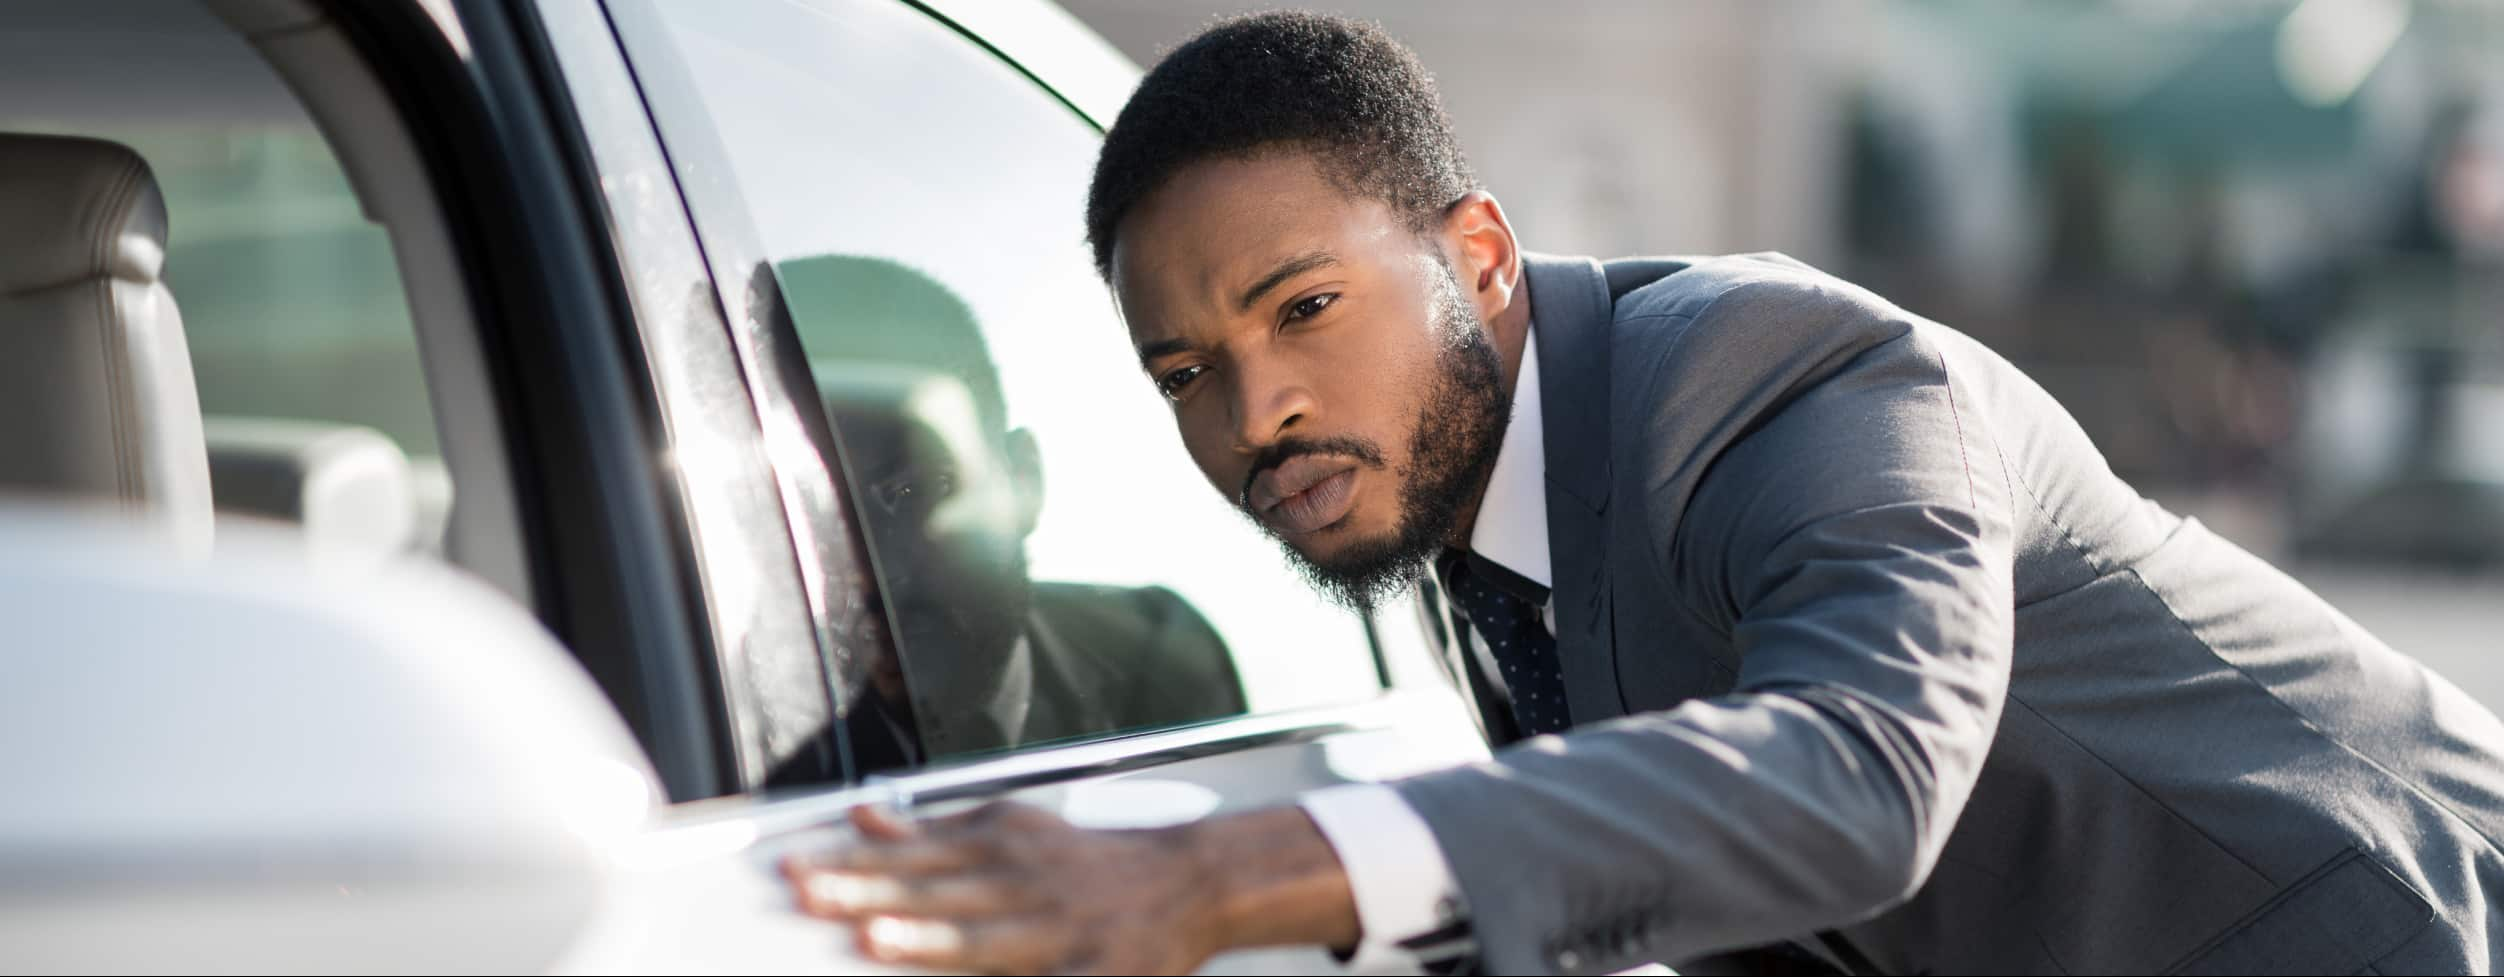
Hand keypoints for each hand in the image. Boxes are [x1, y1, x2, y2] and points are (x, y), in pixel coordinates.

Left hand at [783, 801, 1229, 974]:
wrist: (1189, 880)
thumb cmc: (1091, 862)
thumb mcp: (1010, 827)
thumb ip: (931, 828)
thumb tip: (861, 816)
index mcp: (1000, 845)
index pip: (910, 852)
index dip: (851, 861)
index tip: (798, 863)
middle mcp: (1022, 882)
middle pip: (934, 890)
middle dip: (869, 895)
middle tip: (812, 896)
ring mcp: (1055, 929)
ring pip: (983, 936)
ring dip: (928, 938)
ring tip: (875, 938)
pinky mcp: (1091, 973)